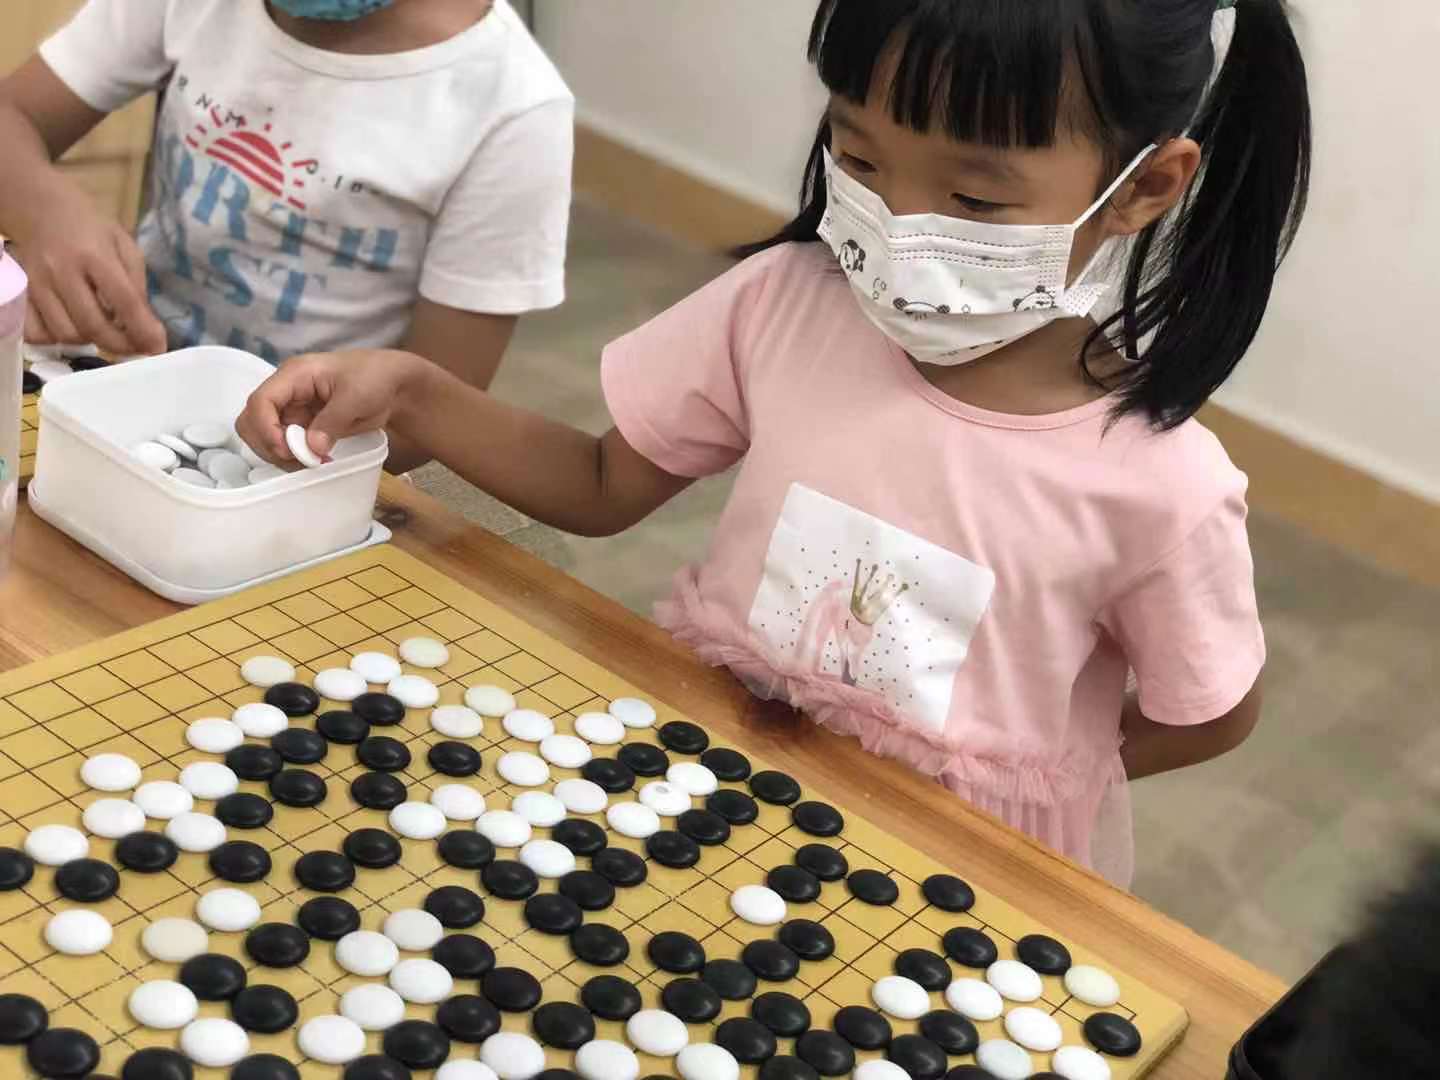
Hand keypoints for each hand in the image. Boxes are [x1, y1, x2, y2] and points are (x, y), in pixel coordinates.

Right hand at [13, 192, 166, 356]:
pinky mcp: (21, 293)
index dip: (143, 329)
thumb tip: (147, 327)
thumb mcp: (124, 246)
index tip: (157, 347)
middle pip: (92, 325)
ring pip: (66, 333)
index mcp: (95, 255)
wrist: (41, 209)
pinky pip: (37, 333)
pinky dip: (57, 339)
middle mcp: (63, 271)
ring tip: (104, 331)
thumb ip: (136, 284)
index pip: (124, 301)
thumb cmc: (90, 228)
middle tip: (135, 347)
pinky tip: (73, 327)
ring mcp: (38, 284)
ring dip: (90, 341)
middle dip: (120, 345)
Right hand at [237, 349, 423, 464]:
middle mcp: (287, 391)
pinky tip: (317, 461)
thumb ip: (332, 422)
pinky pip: (286, 444)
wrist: (394, 384)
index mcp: (295, 375)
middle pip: (253, 420)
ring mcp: (293, 409)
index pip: (261, 400)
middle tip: (299, 461)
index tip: (286, 450)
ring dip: (281, 455)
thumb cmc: (375, 378)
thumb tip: (311, 448)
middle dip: (269, 445)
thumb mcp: (356, 397)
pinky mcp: (303, 425)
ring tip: (311, 463)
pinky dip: (295, 457)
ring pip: (266, 436)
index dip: (266, 428)